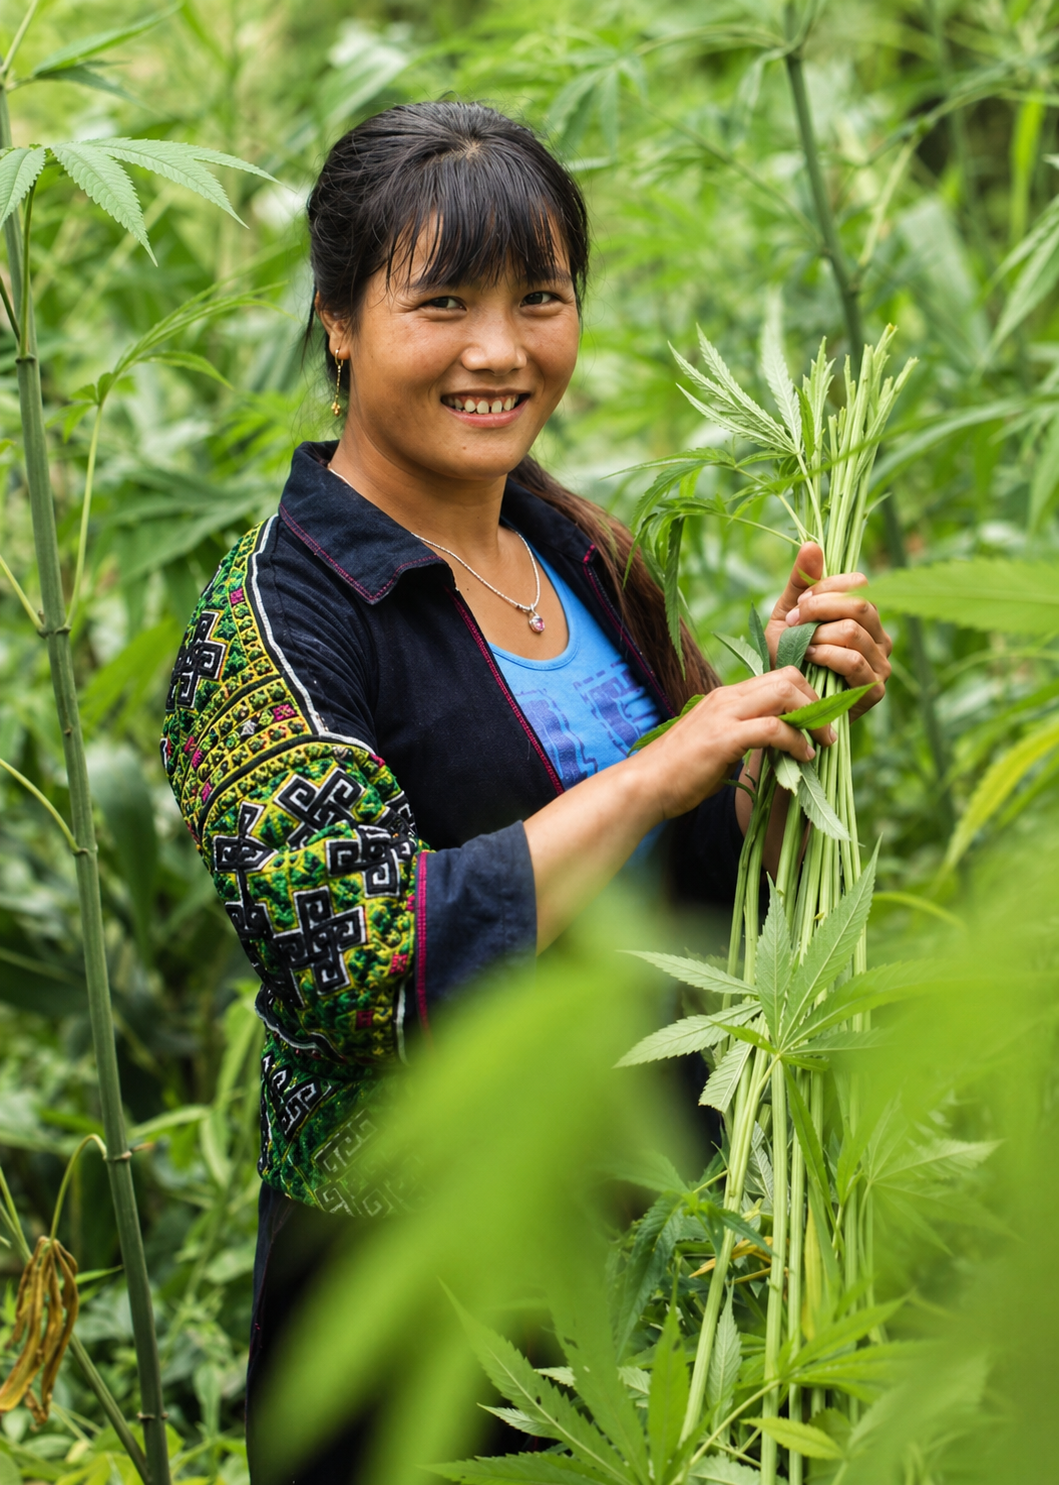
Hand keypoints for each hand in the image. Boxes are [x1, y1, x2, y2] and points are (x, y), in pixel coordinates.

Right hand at [629, 667, 829, 820]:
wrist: (645, 786)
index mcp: (726, 696)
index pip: (778, 676)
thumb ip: (744, 735)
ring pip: (784, 694)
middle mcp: (727, 697)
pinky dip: (795, 741)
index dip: (806, 694)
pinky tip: (802, 757)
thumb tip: (777, 743)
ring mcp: (724, 715)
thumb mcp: (717, 743)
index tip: (818, 721)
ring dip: (812, 718)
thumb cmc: (679, 772)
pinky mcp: (724, 738)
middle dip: (816, 702)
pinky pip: (773, 728)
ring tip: (821, 742)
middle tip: (826, 730)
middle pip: (788, 677)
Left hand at [765, 542, 891, 722]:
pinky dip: (825, 655)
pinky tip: (808, 658)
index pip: (859, 584)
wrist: (780, 701)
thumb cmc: (786, 657)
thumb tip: (812, 544)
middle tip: (794, 622)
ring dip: (818, 635)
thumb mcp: (788, 614)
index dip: (825, 589)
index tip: (798, 604)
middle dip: (818, 609)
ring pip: (854, 632)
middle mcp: (880, 636)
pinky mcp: (874, 689)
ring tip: (799, 645)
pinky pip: (853, 660)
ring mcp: (882, 663)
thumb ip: (800, 581)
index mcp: (865, 615)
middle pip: (858, 605)